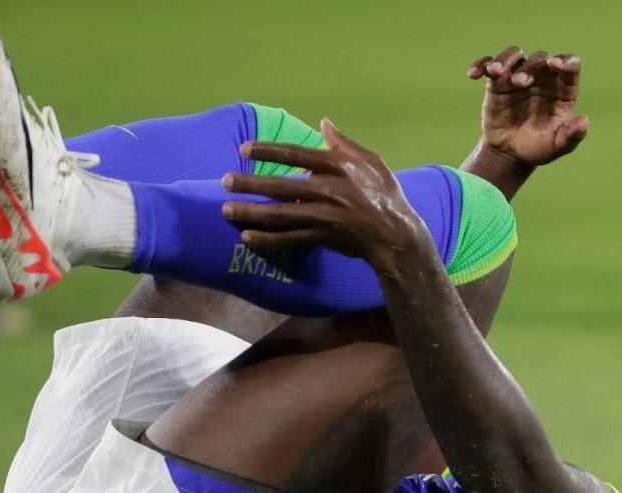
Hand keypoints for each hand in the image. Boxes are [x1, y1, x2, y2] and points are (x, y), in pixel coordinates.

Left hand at [221, 119, 433, 266]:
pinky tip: (247, 237)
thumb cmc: (386, 195)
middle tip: (223, 181)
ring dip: (251, 212)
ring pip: (281, 214)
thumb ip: (345, 144)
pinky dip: (268, 239)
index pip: (296, 155)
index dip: (268, 151)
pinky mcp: (324, 237)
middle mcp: (328, 190)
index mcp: (339, 167)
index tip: (243, 150)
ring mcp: (325, 216)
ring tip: (226, 209)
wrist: (398, 235)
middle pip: (281, 186)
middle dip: (250, 184)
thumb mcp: (372, 162)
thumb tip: (323, 123)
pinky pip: (290, 239)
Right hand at [468, 46, 588, 166]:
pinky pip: (489, 65)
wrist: (510, 154)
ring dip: (505, 59)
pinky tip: (473, 74)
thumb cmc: (539, 148)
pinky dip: (482, 65)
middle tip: (519, 83)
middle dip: (530, 67)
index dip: (565, 61)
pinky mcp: (498, 82)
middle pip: (540, 59)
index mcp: (563, 89)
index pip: (570, 65)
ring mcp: (519, 76)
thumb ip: (572, 136)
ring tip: (495, 73)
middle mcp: (543, 78)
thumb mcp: (558, 146)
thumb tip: (583, 121)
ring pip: (515, 54)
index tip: (555, 64)